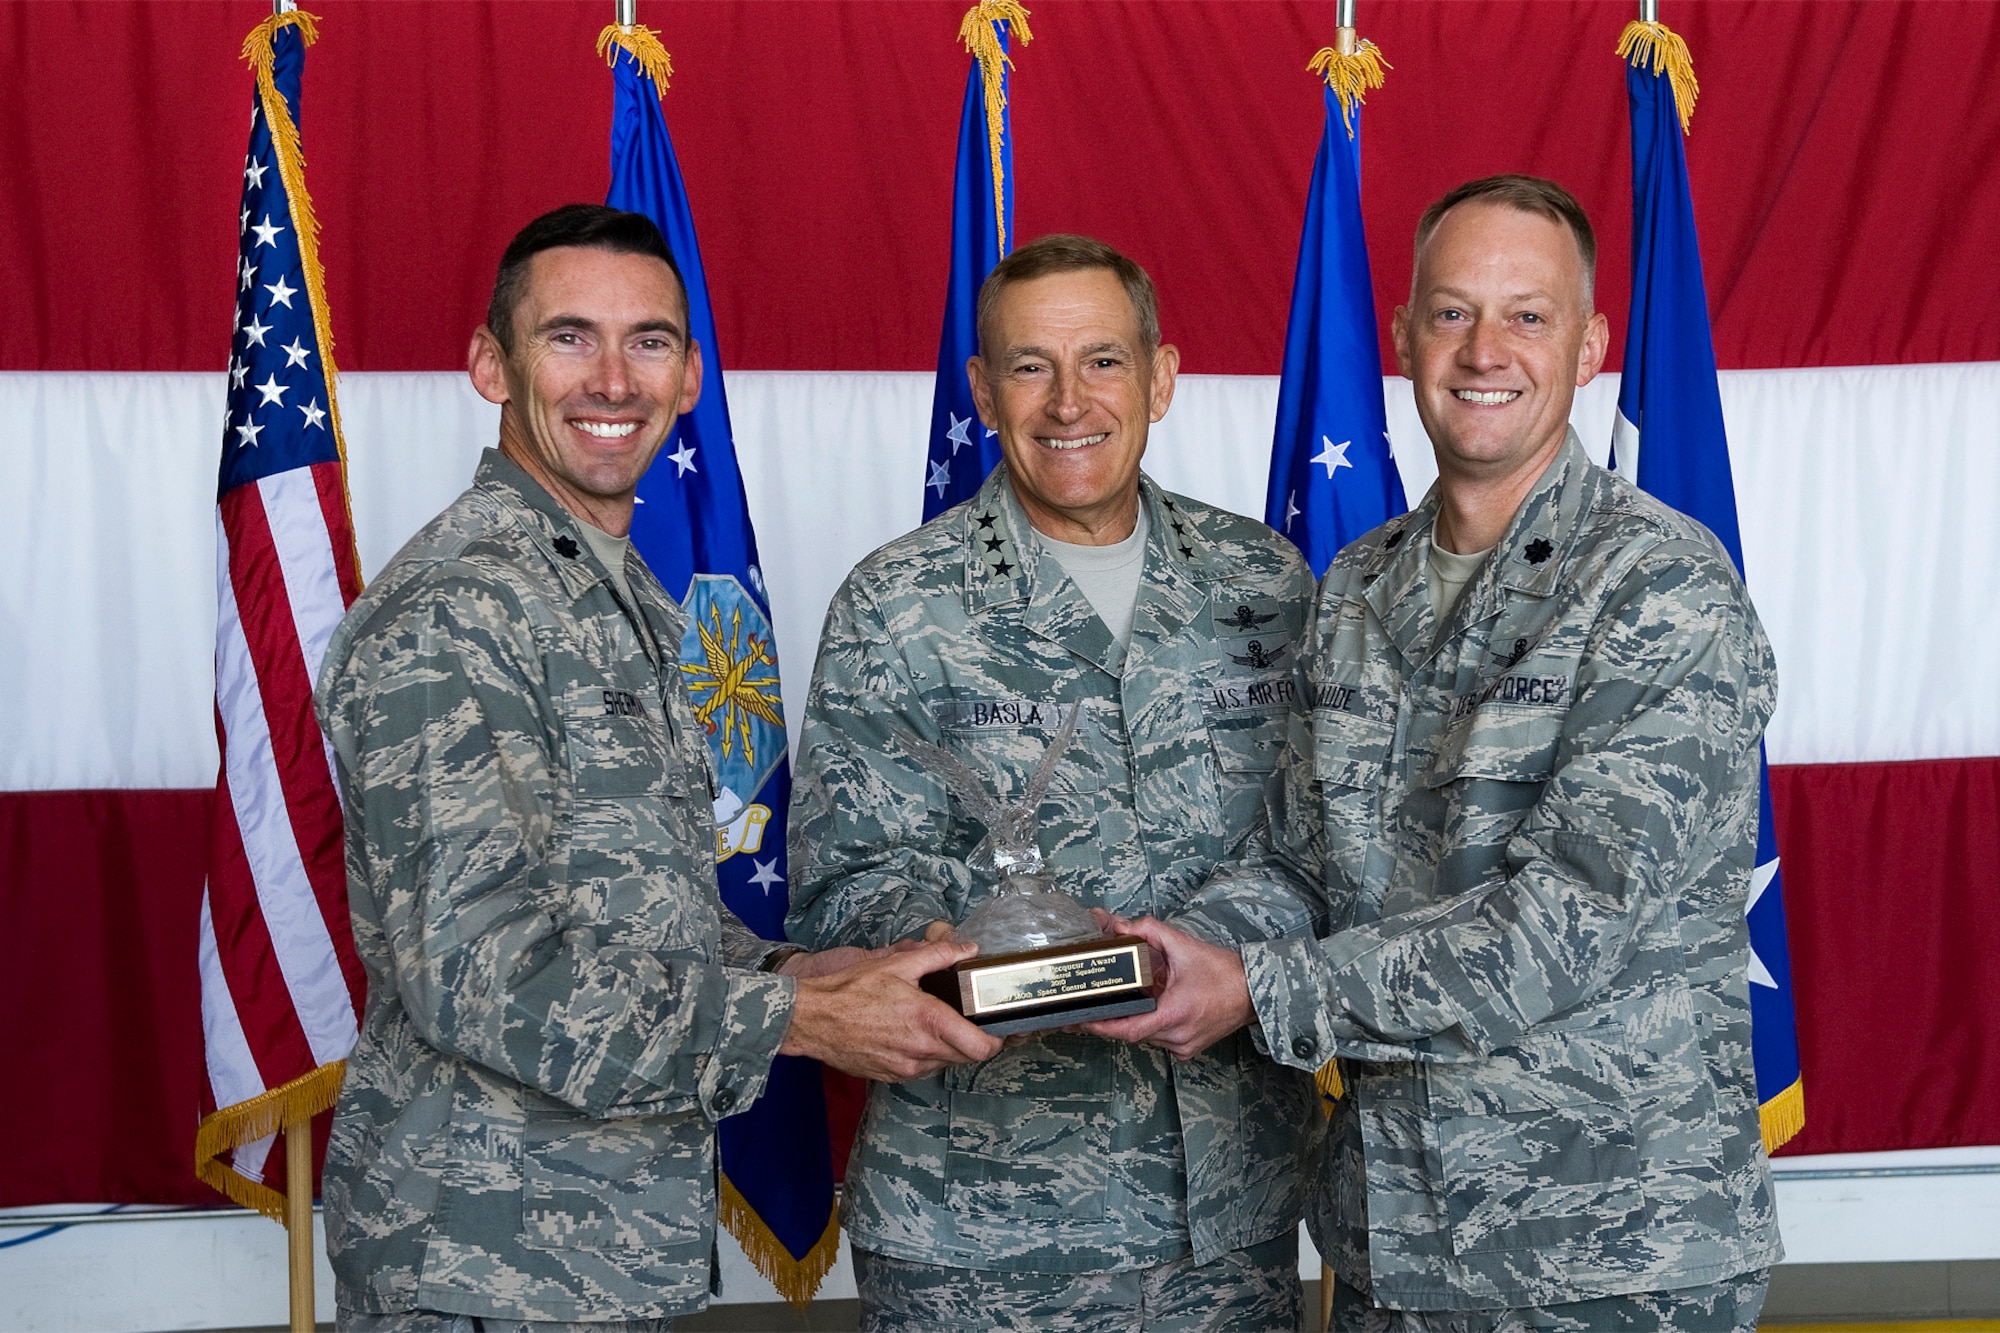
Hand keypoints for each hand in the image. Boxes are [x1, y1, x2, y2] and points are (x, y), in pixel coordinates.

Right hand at [780, 939, 1002, 1079]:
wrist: (811, 1020)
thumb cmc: (850, 990)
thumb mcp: (897, 964)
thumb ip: (938, 955)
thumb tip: (968, 949)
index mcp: (929, 1020)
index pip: (981, 1046)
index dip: (997, 1040)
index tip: (999, 1028)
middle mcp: (922, 1051)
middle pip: (968, 1057)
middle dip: (974, 1040)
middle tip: (971, 1020)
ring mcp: (906, 1068)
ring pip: (945, 1064)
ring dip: (950, 1048)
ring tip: (938, 1025)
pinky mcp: (891, 1077)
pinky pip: (922, 1070)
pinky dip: (927, 1055)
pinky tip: (914, 1036)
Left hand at [1079, 913, 1253, 1059]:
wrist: (1254, 992)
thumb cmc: (1225, 973)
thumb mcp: (1185, 946)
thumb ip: (1151, 931)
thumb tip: (1123, 926)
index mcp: (1175, 1013)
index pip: (1129, 1029)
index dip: (1104, 1026)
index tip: (1084, 1021)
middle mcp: (1178, 1036)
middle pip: (1134, 1033)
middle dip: (1116, 1019)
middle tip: (1097, 1006)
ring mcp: (1184, 1046)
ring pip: (1146, 1037)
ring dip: (1136, 1022)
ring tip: (1128, 1003)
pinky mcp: (1189, 1049)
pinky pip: (1160, 1040)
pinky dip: (1153, 1026)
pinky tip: (1154, 1011)